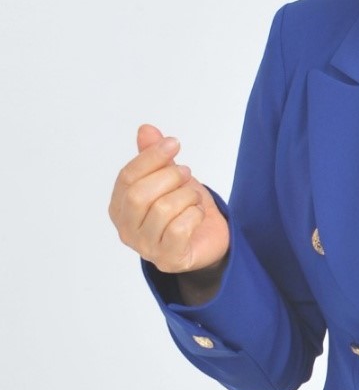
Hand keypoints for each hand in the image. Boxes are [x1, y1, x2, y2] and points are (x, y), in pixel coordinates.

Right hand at [108, 124, 229, 274]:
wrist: (208, 237)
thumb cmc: (183, 208)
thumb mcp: (169, 177)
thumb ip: (155, 157)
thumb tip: (146, 129)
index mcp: (119, 207)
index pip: (127, 177)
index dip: (151, 157)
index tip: (174, 143)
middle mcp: (126, 229)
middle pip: (139, 194)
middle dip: (169, 177)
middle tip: (186, 174)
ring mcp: (146, 247)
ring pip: (163, 210)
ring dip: (187, 196)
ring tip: (193, 198)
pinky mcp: (169, 259)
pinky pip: (180, 229)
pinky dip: (195, 215)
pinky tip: (197, 215)